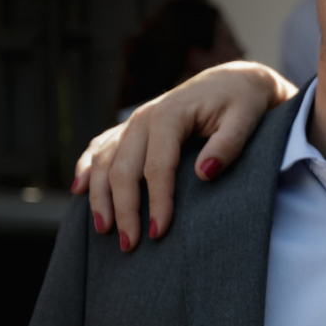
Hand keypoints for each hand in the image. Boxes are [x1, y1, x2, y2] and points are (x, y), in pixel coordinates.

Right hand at [72, 61, 297, 250]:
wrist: (230, 81)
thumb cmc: (241, 103)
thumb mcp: (245, 120)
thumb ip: (229, 145)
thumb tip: (205, 173)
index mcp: (170, 114)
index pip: (157, 166)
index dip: (157, 201)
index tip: (159, 232)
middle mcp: (144, 117)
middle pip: (124, 169)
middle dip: (123, 209)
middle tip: (130, 245)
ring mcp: (133, 123)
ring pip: (105, 161)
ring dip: (100, 197)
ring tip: (103, 230)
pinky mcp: (131, 128)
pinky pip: (100, 148)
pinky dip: (87, 168)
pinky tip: (80, 190)